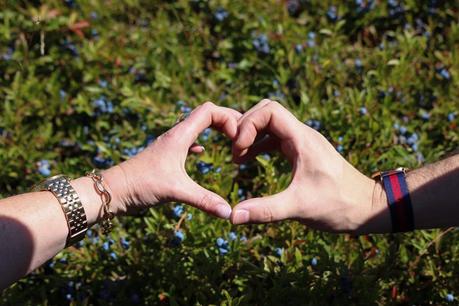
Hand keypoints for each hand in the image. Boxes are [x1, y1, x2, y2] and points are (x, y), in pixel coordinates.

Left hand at [104, 102, 241, 218]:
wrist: (113, 190)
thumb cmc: (141, 185)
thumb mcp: (176, 191)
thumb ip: (204, 200)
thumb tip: (229, 212)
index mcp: (180, 135)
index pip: (209, 111)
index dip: (227, 118)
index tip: (237, 137)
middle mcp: (176, 135)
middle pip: (205, 114)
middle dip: (225, 119)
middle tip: (242, 132)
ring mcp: (170, 144)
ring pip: (196, 125)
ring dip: (214, 128)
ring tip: (229, 139)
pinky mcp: (165, 155)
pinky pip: (187, 139)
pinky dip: (200, 140)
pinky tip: (202, 152)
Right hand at [230, 99, 389, 233]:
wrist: (367, 207)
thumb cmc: (339, 205)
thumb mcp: (299, 207)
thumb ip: (266, 210)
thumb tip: (233, 216)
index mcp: (303, 139)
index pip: (270, 110)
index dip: (248, 124)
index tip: (239, 149)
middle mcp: (303, 135)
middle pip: (267, 111)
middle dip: (246, 126)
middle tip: (235, 152)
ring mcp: (303, 142)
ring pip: (271, 124)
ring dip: (252, 135)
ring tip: (237, 158)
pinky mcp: (302, 152)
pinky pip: (276, 138)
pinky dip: (260, 145)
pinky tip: (249, 160)